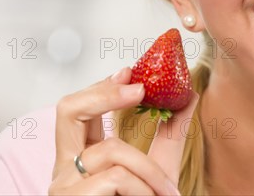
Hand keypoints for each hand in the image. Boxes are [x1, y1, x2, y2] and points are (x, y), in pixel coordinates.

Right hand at [48, 67, 198, 194]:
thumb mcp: (157, 171)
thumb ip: (169, 135)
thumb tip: (189, 95)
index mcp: (80, 158)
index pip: (79, 111)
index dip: (102, 86)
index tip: (130, 69)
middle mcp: (64, 168)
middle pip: (67, 110)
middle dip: (104, 92)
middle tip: (138, 86)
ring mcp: (64, 187)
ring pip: (112, 150)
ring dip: (151, 171)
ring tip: (167, 194)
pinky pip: (116, 178)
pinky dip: (144, 189)